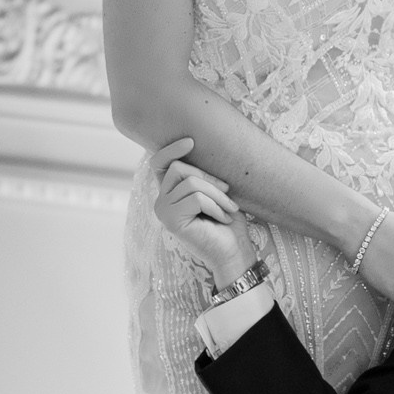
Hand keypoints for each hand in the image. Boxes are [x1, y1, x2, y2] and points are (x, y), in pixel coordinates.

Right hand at [151, 136, 253, 288]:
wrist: (235, 252)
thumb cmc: (228, 222)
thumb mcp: (215, 191)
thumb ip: (201, 175)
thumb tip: (196, 145)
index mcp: (170, 192)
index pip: (158, 163)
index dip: (171, 149)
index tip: (191, 141)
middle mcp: (161, 200)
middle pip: (178, 168)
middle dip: (208, 178)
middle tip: (228, 194)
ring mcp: (163, 211)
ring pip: (190, 183)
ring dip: (217, 195)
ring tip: (229, 210)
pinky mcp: (171, 221)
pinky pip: (196, 199)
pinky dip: (215, 207)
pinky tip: (222, 220)